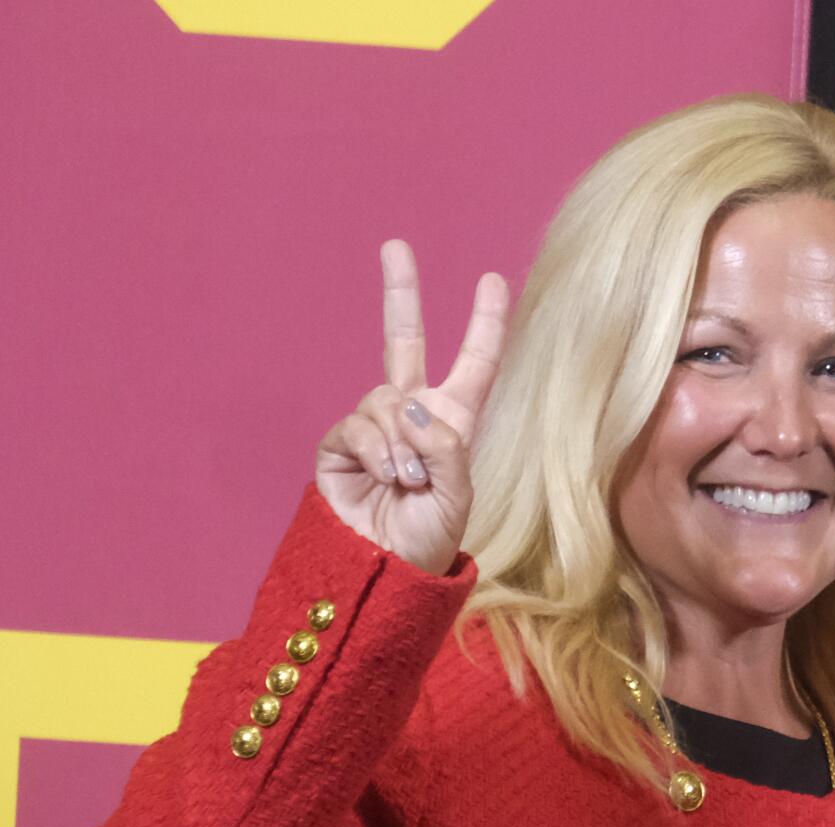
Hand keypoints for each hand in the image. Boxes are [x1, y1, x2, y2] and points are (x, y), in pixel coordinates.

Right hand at [314, 240, 509, 574]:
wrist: (384, 572)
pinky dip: (378, 451)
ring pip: (387, 399)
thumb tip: (412, 405)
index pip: (474, 365)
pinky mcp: (341, 443)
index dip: (484, 324)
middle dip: (401, 293)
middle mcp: (414, 417)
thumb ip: (445, 447)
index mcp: (454, 424)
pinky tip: (386, 478)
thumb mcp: (457, 495)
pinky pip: (360, 424)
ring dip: (402, 443)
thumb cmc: (429, 541)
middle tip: (395, 246)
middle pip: (404, 341)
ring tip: (407, 483)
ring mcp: (376, 427)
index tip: (493, 280)